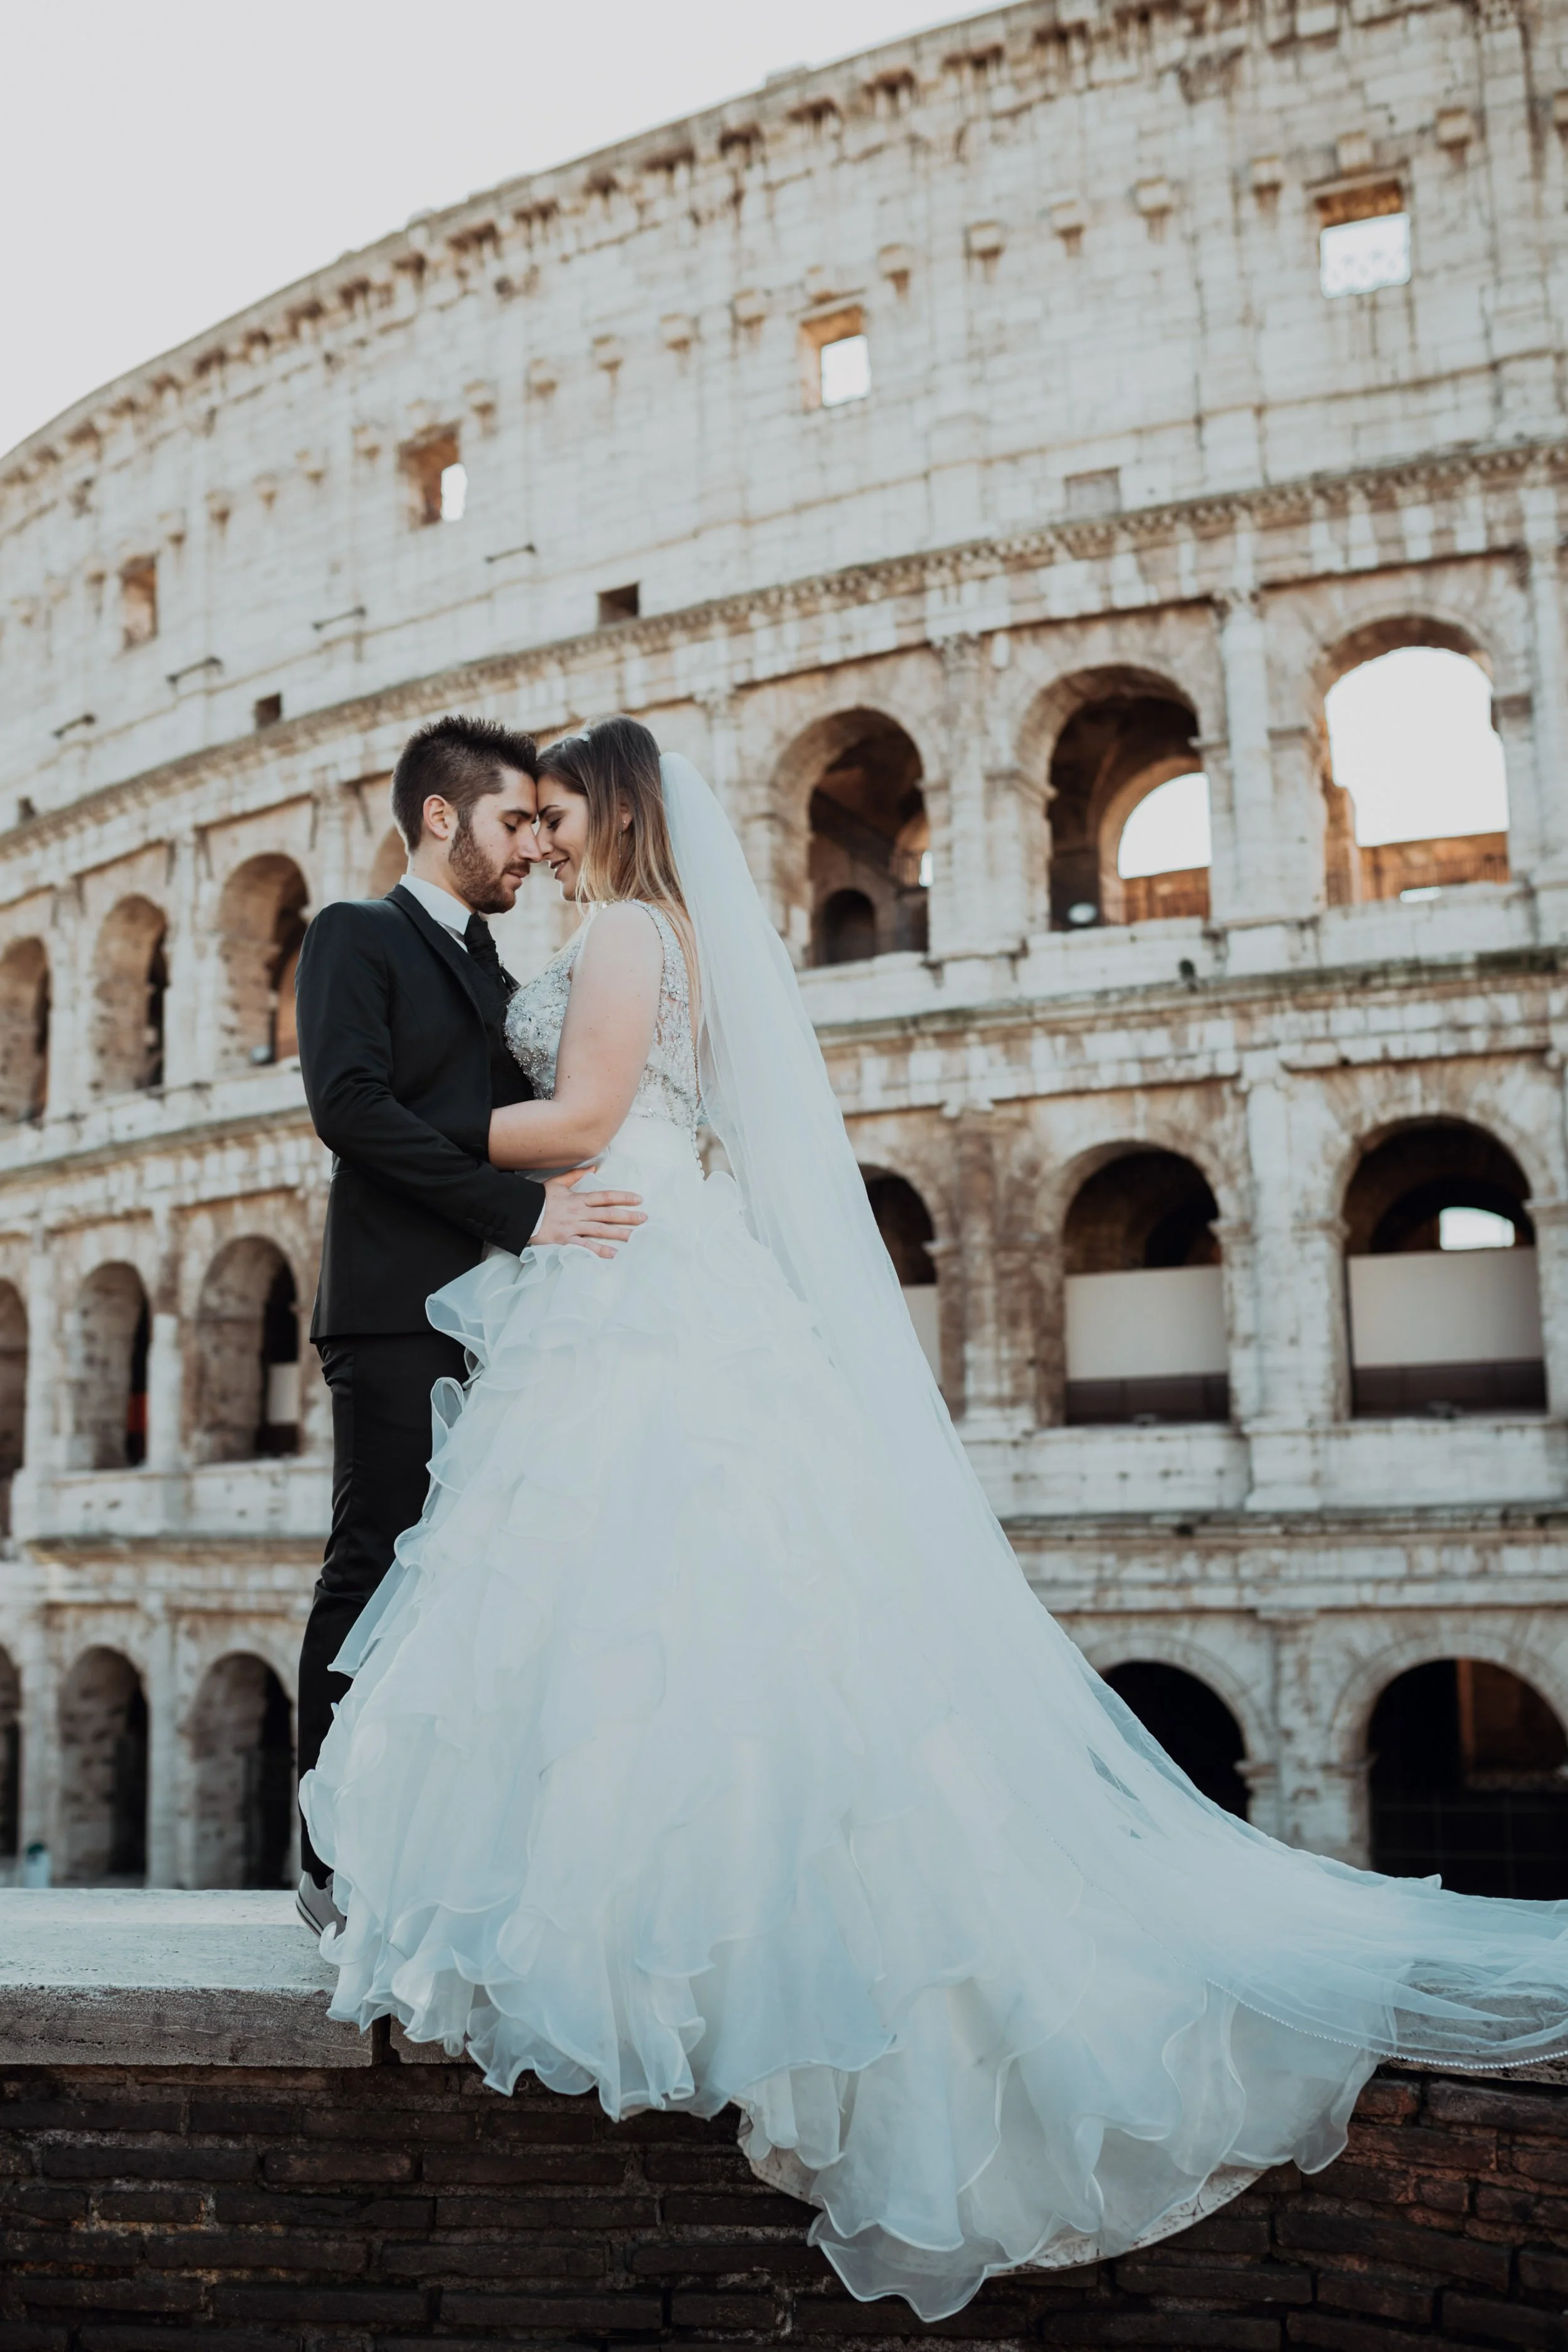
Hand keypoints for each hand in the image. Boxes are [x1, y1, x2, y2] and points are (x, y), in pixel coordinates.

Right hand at [531, 1167, 645, 1258]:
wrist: (520, 1212)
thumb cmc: (538, 1198)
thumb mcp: (557, 1182)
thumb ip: (576, 1175)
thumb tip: (594, 1167)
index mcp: (578, 1198)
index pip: (605, 1197)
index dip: (623, 1197)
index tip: (638, 1199)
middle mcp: (578, 1212)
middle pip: (607, 1214)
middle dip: (627, 1216)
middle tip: (644, 1219)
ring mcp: (572, 1227)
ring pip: (600, 1230)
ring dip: (619, 1233)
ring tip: (635, 1236)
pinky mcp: (565, 1240)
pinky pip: (584, 1246)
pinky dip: (599, 1250)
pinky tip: (613, 1253)